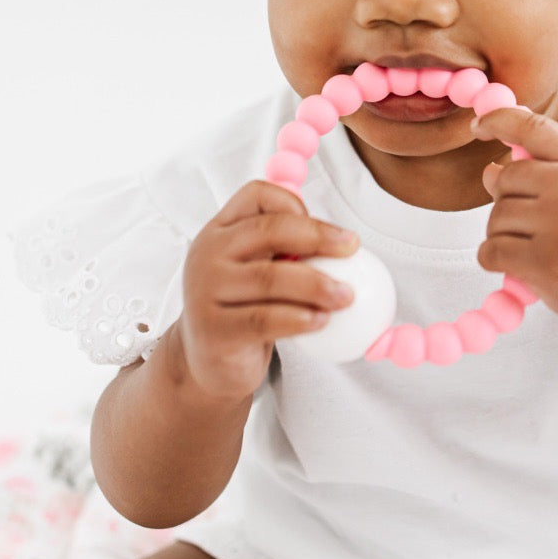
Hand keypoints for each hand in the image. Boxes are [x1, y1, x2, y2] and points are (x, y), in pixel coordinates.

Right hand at [178, 180, 358, 400]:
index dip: (294, 203)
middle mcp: (207, 254)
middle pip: (268, 230)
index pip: (256, 195)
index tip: (327, 228)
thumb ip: (286, 249)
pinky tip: (323, 320)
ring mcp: (205, 291)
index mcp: (220, 230)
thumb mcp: (257, 269)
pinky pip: (265, 319)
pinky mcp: (214, 329)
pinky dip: (300, 319)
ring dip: (317, 285)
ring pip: (270, 278)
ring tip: (346, 295)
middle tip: (352, 249)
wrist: (210, 363)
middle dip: (317, 236)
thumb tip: (345, 239)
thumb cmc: (245, 308)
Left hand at [471, 107, 557, 339]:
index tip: (479, 127)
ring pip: (495, 217)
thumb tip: (490, 170)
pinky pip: (491, 251)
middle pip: (506, 178)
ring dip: (503, 236)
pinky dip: (494, 260)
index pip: (533, 127)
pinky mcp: (544, 261)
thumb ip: (545, 176)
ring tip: (536, 250)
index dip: (499, 120)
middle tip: (532, 228)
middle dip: (508, 203)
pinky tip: (517, 268)